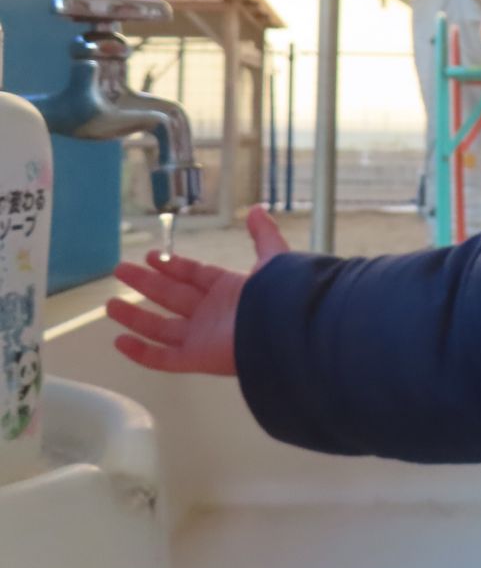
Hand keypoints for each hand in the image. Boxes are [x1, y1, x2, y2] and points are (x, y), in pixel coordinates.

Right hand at [106, 205, 290, 374]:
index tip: (150, 256)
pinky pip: (163, 358)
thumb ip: (264, 235)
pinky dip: (140, 352)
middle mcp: (212, 313)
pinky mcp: (196, 358)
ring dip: (135, 316)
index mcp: (229, 289)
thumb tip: (257, 209)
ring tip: (110, 304)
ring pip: (161, 327)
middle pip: (172, 296)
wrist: (285, 330)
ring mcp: (203, 337)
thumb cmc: (278, 293)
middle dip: (146, 283)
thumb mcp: (273, 257)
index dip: (173, 265)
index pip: (195, 275)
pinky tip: (119, 342)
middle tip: (119, 270)